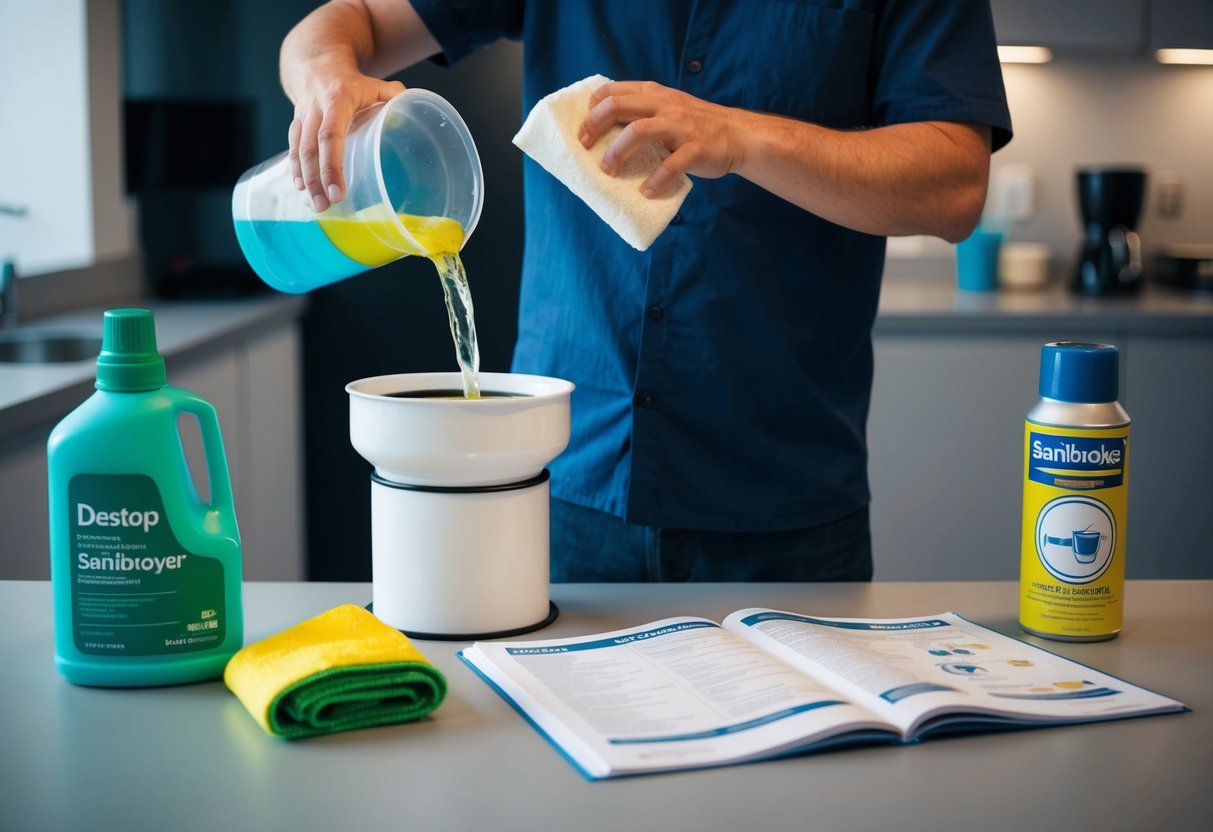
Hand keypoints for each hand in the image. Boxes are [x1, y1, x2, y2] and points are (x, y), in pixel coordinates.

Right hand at [287, 72, 404, 211]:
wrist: (316, 63)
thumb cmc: (350, 80)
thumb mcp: (374, 83)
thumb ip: (395, 97)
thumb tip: (412, 114)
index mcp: (337, 100)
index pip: (331, 136)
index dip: (332, 165)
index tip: (339, 191)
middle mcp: (316, 109)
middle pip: (311, 148)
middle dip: (317, 180)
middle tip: (325, 206)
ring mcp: (303, 116)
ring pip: (299, 150)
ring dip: (306, 179)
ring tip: (317, 205)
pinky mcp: (296, 123)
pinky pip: (293, 147)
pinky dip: (296, 168)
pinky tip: (301, 187)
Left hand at [579, 81, 743, 197]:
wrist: (737, 135)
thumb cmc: (695, 126)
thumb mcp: (668, 108)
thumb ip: (642, 112)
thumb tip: (604, 130)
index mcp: (654, 94)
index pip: (613, 91)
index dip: (592, 109)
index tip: (583, 131)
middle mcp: (664, 105)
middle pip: (619, 106)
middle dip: (595, 126)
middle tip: (586, 148)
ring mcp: (680, 126)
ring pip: (638, 131)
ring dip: (617, 152)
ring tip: (609, 171)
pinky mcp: (696, 148)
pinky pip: (671, 165)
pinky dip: (655, 180)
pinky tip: (647, 191)